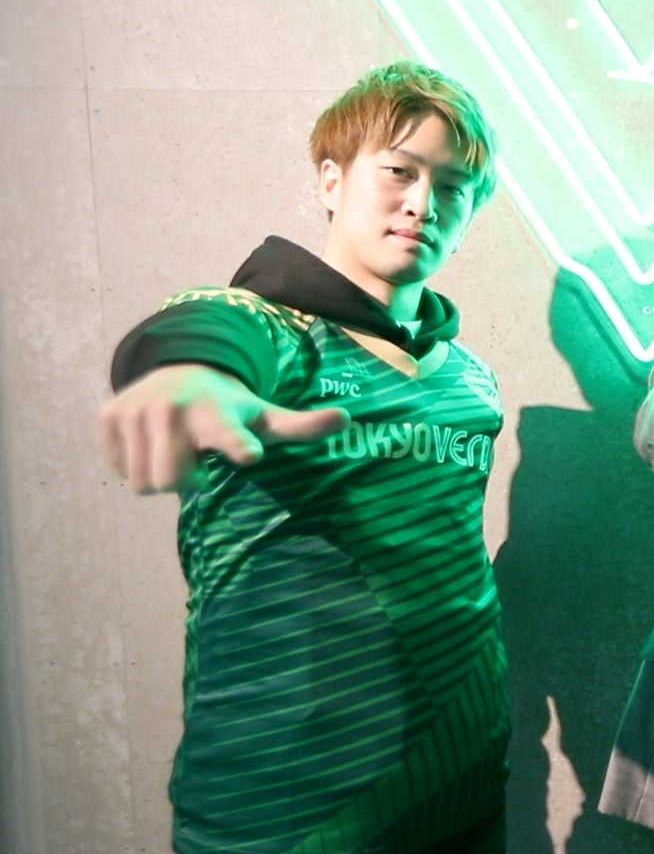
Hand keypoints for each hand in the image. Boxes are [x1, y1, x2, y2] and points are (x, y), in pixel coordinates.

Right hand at [99, 364, 348, 493]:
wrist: (178, 371)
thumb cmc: (230, 407)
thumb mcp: (265, 416)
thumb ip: (302, 425)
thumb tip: (345, 419)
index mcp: (216, 412)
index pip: (227, 435)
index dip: (236, 444)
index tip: (249, 453)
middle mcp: (172, 409)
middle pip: (169, 482)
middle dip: (184, 481)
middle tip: (197, 459)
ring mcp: (134, 411)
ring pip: (142, 482)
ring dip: (161, 475)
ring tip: (177, 448)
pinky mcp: (108, 417)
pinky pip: (120, 469)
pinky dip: (137, 464)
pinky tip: (153, 443)